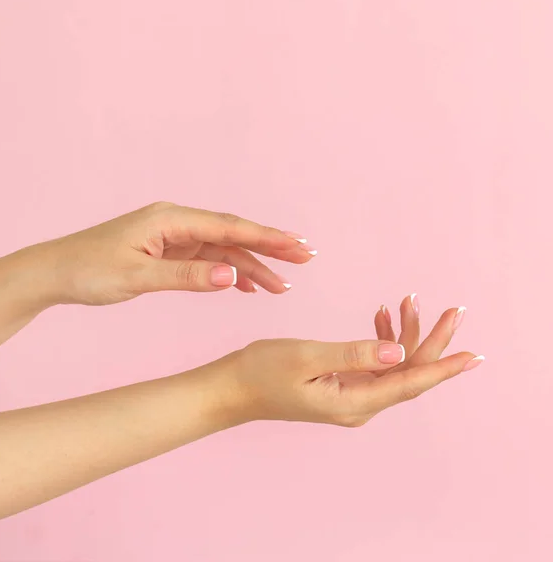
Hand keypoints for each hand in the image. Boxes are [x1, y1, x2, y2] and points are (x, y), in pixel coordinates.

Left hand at [41, 202, 316, 304]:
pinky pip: (207, 259)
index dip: (266, 236)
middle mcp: (176, 222)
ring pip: (222, 249)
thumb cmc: (89, 270)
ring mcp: (173, 237)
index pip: (228, 227)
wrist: (55, 272)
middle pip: (232, 234)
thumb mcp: (137, 276)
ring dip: (251, 266)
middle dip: (269, 247)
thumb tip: (229, 274)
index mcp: (170, 220)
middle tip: (305, 258)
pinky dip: (227, 272)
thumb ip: (185, 276)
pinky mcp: (168, 251)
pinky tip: (244, 286)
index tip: (296, 245)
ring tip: (280, 286)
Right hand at [218, 301, 482, 426]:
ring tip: (408, 300)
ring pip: (392, 366)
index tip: (474, 355)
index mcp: (353, 402)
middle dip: (430, 341)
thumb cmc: (262, 371)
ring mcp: (351, 398)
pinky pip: (375, 365)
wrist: (233, 389)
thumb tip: (396, 352)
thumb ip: (353, 355)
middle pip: (407, 373)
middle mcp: (359, 405)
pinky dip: (382, 340)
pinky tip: (382, 316)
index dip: (443, 367)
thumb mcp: (307, 357)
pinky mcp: (342, 388)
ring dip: (404, 335)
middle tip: (451, 310)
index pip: (409, 383)